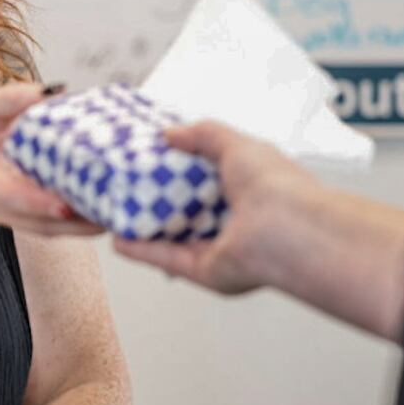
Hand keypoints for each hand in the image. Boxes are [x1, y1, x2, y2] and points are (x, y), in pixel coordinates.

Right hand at [0, 84, 105, 238]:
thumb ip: (10, 98)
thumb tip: (48, 91)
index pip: (10, 196)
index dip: (40, 203)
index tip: (69, 205)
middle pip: (36, 223)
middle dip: (76, 222)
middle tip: (112, 212)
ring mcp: (1, 214)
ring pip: (44, 228)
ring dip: (80, 226)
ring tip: (116, 213)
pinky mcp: (13, 213)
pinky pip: (45, 222)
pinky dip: (72, 219)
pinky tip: (100, 208)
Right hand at [113, 121, 312, 294]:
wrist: (286, 230)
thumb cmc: (275, 185)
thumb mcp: (235, 143)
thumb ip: (203, 134)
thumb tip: (169, 133)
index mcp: (249, 188)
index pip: (211, 179)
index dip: (184, 169)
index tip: (153, 159)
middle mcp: (236, 221)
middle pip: (191, 212)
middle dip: (161, 201)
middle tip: (129, 187)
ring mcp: (221, 248)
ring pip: (175, 239)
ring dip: (147, 229)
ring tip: (117, 215)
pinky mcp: (206, 271)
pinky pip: (168, 259)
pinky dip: (143, 251)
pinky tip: (119, 241)